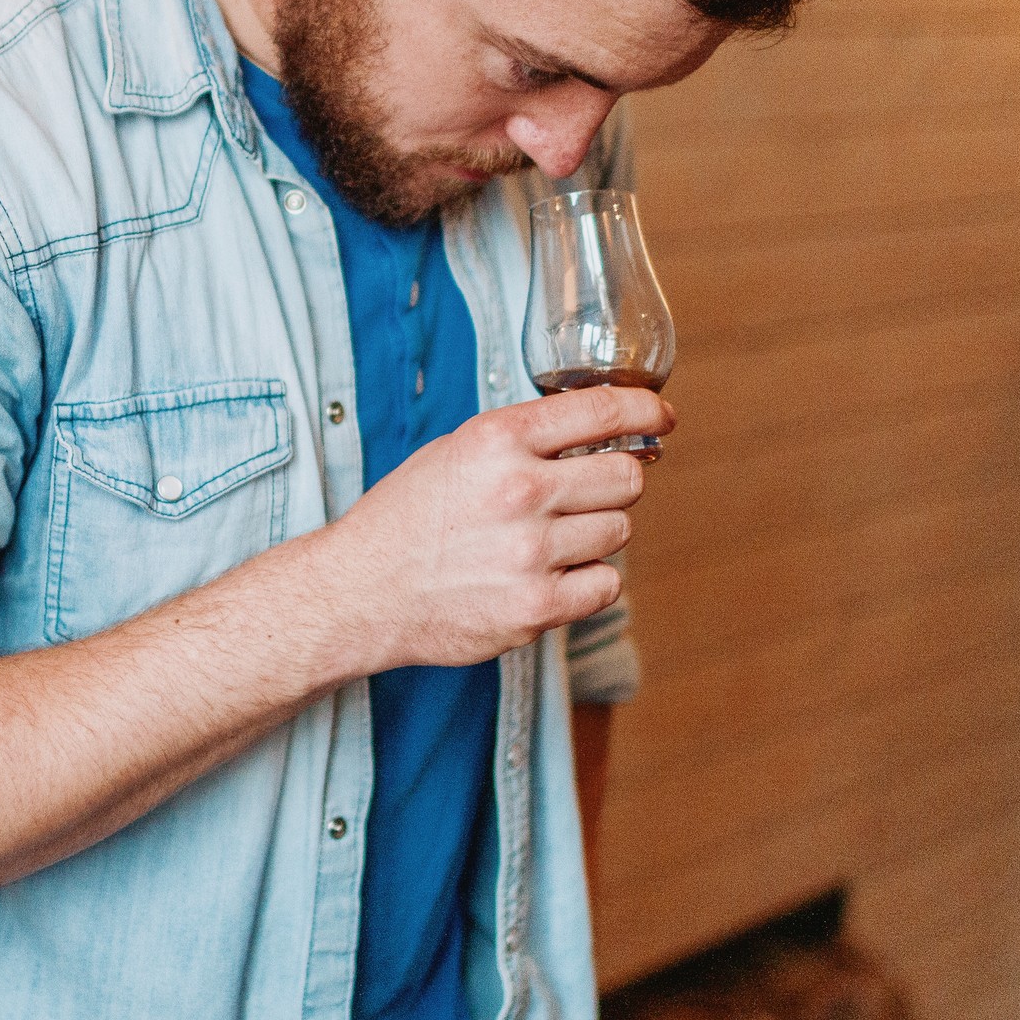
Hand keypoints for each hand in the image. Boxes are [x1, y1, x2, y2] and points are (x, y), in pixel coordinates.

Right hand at [297, 386, 670, 673]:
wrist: (359, 592)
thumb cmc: (405, 518)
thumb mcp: (455, 451)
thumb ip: (523, 440)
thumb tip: (603, 431)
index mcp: (497, 439)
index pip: (605, 411)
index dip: (647, 411)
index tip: (660, 418)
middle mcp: (519, 490)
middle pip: (627, 476)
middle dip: (615, 482)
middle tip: (586, 493)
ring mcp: (531, 553)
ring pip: (620, 530)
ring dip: (595, 534)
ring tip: (548, 541)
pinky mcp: (536, 608)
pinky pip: (606, 585)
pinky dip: (586, 581)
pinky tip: (549, 576)